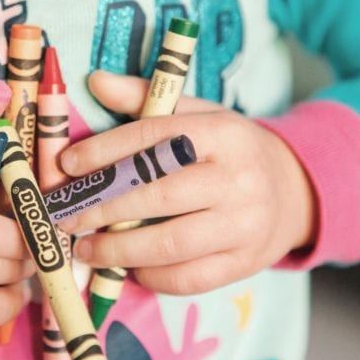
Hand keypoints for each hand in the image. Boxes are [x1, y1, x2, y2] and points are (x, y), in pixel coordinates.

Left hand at [57, 71, 316, 294]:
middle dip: (102, 208)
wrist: (293, 191)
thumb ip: (146, 100)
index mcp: (223, 134)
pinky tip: (127, 266)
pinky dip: (150, 275)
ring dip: (117, 250)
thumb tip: (95, 81)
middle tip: (66, 216)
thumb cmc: (228, 150)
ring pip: (169, 244)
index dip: (105, 152)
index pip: (154, 138)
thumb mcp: (197, 115)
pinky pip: (187, 278)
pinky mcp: (245, 263)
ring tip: (85, 249)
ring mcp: (245, 225)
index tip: (67, 165)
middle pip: (157, 196)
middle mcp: (238, 179)